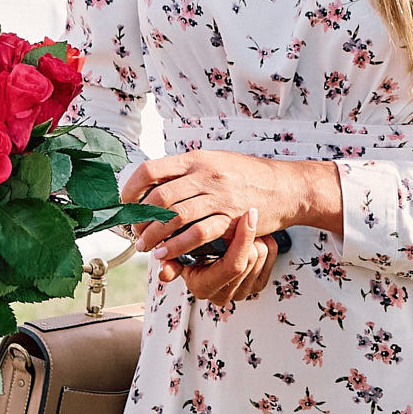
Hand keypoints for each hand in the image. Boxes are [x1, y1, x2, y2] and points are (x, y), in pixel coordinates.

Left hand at [122, 149, 340, 269]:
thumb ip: (187, 170)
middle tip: (135, 233)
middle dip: (140, 220)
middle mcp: (205, 175)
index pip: (151, 170)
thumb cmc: (248, 175)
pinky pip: (198, 234)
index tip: (126, 204)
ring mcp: (219, 196)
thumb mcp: (215, 161)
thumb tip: (155, 181)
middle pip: (158, 198)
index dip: (131, 189)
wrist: (287, 186)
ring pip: (174, 217)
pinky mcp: (231, 218)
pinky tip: (167, 254)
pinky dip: (178, 247)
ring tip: (147, 247)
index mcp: (196, 159)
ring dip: (154, 236)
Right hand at [171, 208, 277, 304]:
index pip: (233, 265)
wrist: (205, 264)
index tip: (246, 216)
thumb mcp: (178, 258)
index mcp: (205, 288)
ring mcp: (243, 291)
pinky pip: (272, 256)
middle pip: (252, 258)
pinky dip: (266, 240)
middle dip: (250, 235)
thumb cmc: (191, 255)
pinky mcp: (257, 284)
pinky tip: (254, 236)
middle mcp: (226, 294)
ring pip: (262, 255)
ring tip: (246, 226)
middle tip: (246, 215)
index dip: (242, 239)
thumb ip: (171, 263)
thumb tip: (163, 273)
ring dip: (257, 237)